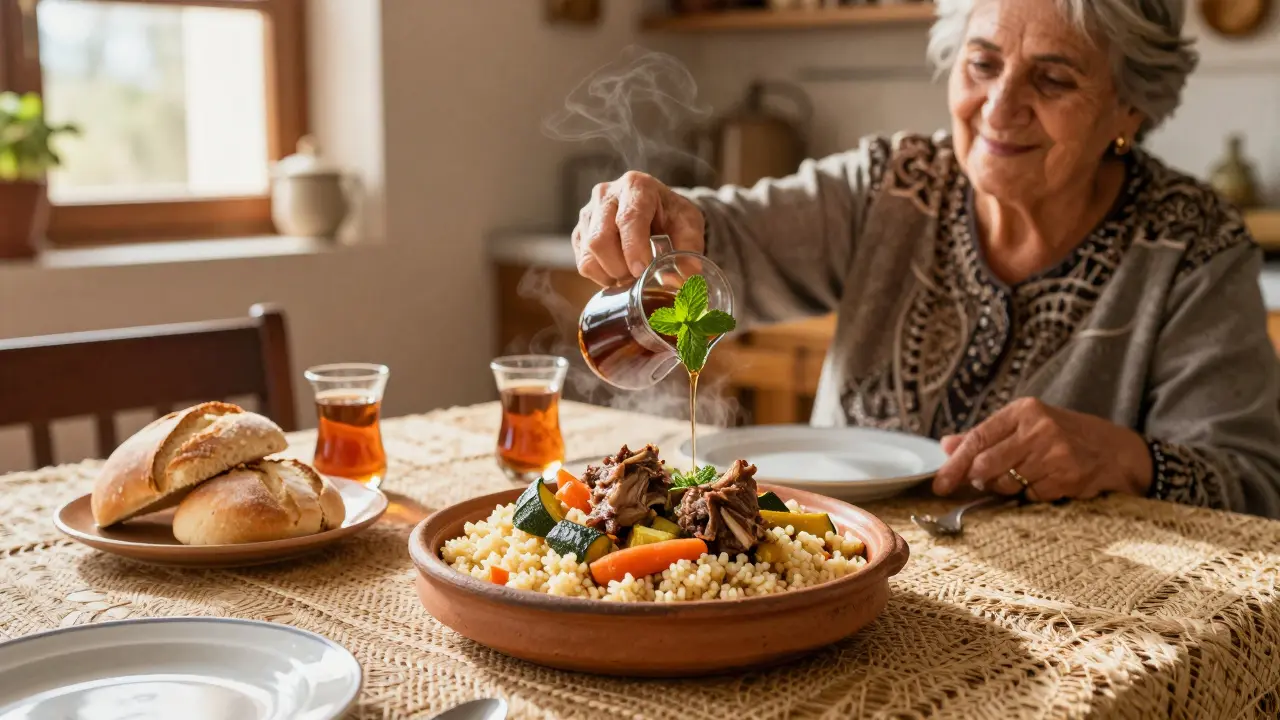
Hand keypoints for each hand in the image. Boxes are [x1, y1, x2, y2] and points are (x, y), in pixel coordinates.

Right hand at [572, 171, 704, 286]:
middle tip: (639, 278)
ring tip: (630, 276)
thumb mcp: (689, 224)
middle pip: (600, 239)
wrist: (656, 209)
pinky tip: (618, 273)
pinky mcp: (580, 231)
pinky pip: (582, 262)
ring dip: (610, 274)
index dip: (633, 249)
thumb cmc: (671, 215)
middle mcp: (606, 194)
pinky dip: (601, 275)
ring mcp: (588, 212)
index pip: (628, 219)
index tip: (642, 271)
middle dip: (620, 267)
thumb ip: (689, 248)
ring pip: (588, 253)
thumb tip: (685, 277)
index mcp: (636, 186)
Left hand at [931, 398, 1152, 501]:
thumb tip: (946, 445)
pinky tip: (1046, 480)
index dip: (955, 464)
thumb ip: (984, 436)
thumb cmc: (1061, 435)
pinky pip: (1029, 495)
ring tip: (1025, 474)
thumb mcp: (1023, 425)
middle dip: (980, 479)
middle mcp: (1038, 429)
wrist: (1113, 449)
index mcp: (1023, 411)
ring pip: (1006, 483)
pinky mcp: (1067, 477)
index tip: (940, 483)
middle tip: (986, 480)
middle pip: (986, 465)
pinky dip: (1031, 493)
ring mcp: (1055, 453)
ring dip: (1007, 486)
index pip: (977, 438)